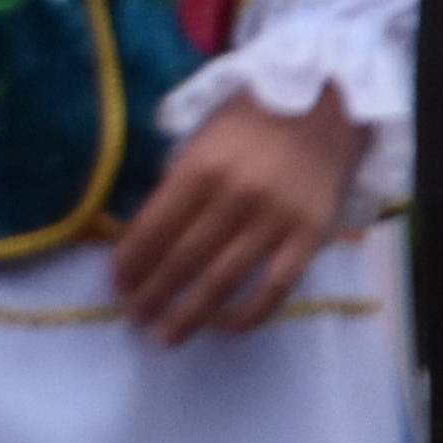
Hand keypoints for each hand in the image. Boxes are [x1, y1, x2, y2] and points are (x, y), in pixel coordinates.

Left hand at [116, 91, 356, 345]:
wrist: (325, 107)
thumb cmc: (250, 123)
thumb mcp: (200, 138)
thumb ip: (176, 184)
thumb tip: (142, 237)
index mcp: (199, 168)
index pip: (153, 227)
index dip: (131, 261)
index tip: (117, 285)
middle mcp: (235, 196)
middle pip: (183, 258)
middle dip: (154, 293)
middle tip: (135, 318)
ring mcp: (276, 219)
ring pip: (224, 278)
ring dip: (191, 312)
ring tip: (168, 335)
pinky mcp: (311, 235)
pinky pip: (279, 285)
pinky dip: (253, 312)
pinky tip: (229, 328)